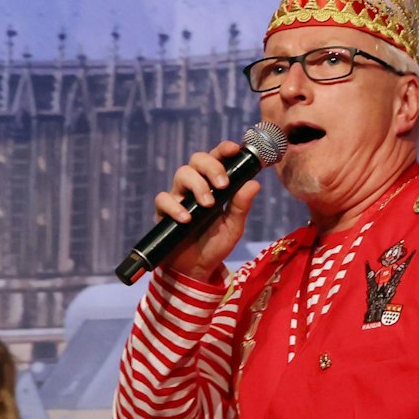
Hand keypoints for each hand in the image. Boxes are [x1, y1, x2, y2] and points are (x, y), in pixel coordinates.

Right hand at [154, 141, 263, 282]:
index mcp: (214, 183)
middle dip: (211, 166)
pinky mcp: (164, 212)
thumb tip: (254, 184)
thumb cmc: (215, 244)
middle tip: (223, 185)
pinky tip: (187, 219)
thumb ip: (241, 206)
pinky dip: (175, 207)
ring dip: (197, 185)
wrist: (196, 268)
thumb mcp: (233, 227)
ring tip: (207, 205)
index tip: (234, 150)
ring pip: (181, 173)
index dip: (224, 149)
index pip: (217, 158)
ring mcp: (178, 197)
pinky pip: (163, 199)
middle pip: (197, 159)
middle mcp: (195, 185)